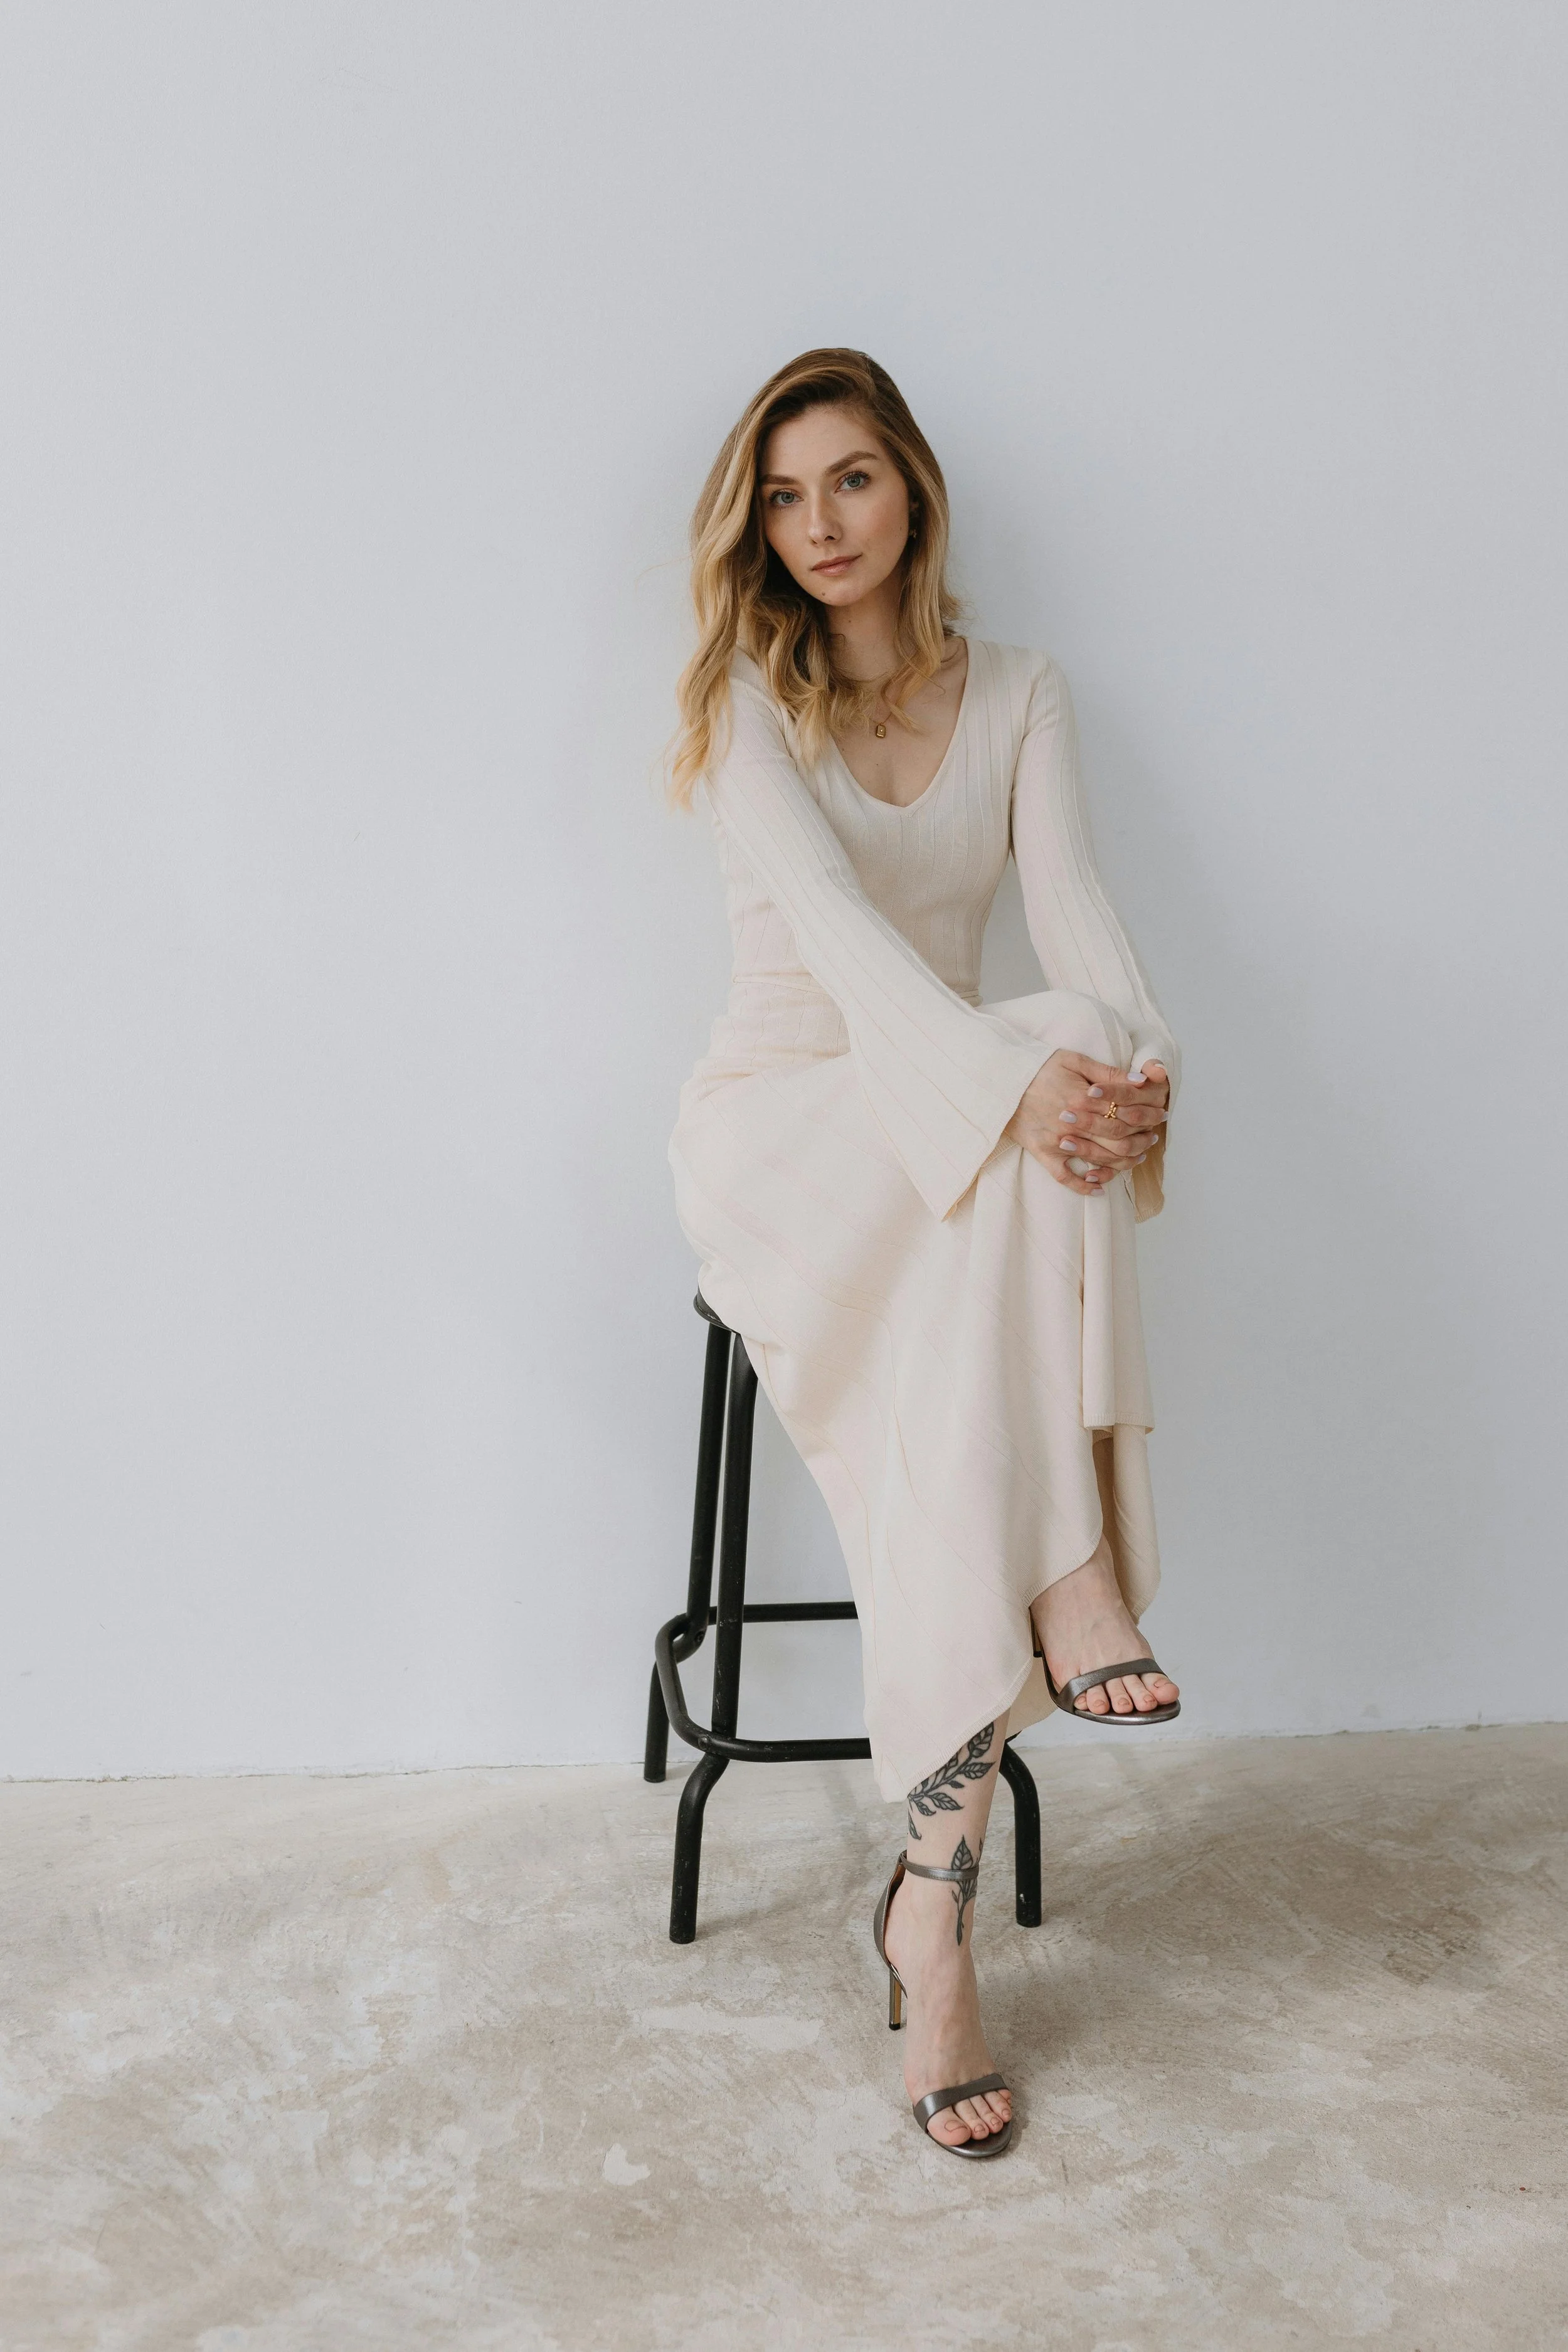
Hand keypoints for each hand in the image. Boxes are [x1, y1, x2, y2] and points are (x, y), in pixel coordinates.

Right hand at [1004, 1053, 1168, 1197]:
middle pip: (1117, 1141)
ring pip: (1098, 1160)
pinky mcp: (1041, 1153)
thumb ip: (1107, 1072)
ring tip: (1137, 1158)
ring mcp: (1056, 1141)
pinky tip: (1099, 1189)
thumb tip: (1140, 1080)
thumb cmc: (1038, 1066)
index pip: (1124, 1113)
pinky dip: (1083, 1186)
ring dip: (1122, 1163)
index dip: (1147, 1116)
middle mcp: (1072, 1123)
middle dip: (1141, 1141)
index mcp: (1082, 1098)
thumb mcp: (1073, 1060)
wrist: (999, 1080)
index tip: (1161, 1115)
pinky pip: (1064, 1176)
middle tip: (1153, 1139)